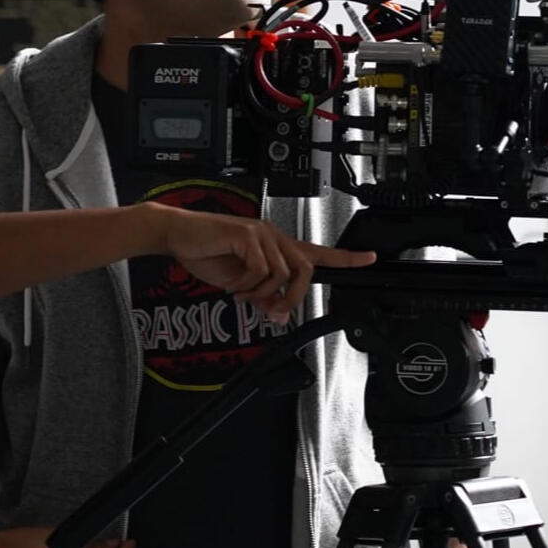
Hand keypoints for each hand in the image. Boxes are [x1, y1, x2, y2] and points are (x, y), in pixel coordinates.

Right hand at [160, 206, 375, 323]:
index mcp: (274, 246)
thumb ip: (261, 296)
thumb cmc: (205, 253)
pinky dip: (247, 284)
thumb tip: (279, 314)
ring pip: (282, 272)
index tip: (369, 258)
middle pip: (304, 269)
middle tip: (274, 310)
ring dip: (262, 293)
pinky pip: (260, 269)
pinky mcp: (245, 234)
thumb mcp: (239, 284)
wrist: (177, 235)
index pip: (316, 252)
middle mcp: (272, 236)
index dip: (345, 257)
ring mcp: (260, 233)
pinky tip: (233, 284)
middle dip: (293, 296)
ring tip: (242, 294)